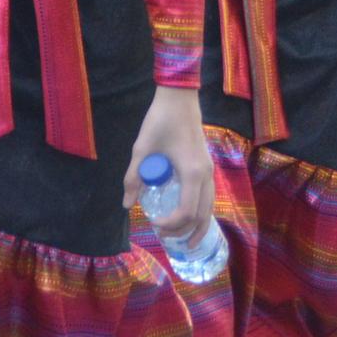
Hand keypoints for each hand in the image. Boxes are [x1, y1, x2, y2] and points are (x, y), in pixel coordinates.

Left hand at [125, 87, 214, 246]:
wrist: (180, 98)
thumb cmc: (161, 121)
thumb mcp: (142, 150)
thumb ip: (134, 178)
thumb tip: (126, 204)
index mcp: (192, 173)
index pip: (187, 212)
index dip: (171, 224)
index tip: (153, 222)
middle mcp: (206, 175)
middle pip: (202, 214)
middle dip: (183, 230)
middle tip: (162, 234)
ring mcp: (210, 170)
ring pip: (210, 207)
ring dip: (197, 225)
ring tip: (183, 239)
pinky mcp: (207, 166)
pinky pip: (209, 197)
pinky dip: (201, 212)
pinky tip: (190, 217)